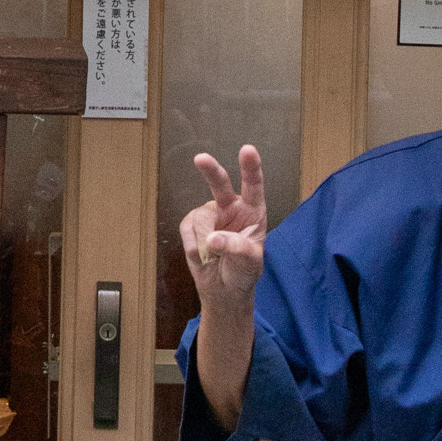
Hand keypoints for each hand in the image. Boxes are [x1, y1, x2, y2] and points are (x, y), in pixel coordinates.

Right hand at [181, 146, 267, 308]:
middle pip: (220, 185)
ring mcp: (210, 215)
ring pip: (200, 219)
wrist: (224, 290)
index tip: (247, 150)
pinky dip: (193, 247)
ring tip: (213, 258)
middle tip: (200, 159)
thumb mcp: (250, 263)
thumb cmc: (244, 272)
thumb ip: (236, 248)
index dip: (251, 168)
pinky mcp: (191, 226)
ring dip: (204, 241)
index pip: (253, 186)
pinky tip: (203, 257)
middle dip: (210, 171)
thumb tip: (213, 239)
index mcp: (252, 211)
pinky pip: (187, 231)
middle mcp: (231, 207)